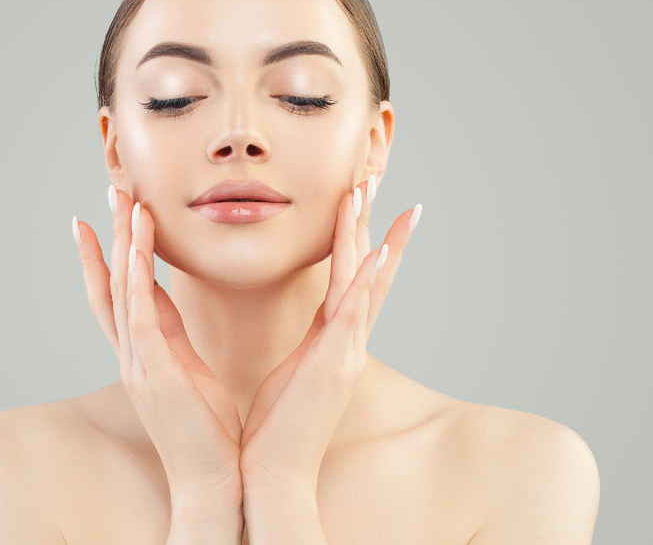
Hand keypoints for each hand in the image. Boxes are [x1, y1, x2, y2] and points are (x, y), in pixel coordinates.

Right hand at [74, 186, 242, 498]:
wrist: (212, 483)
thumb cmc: (209, 435)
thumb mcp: (191, 375)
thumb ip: (175, 340)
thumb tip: (169, 310)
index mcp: (144, 357)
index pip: (118, 296)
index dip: (107, 257)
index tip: (98, 220)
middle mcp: (132, 356)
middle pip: (112, 285)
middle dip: (111, 237)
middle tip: (112, 191)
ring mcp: (138, 364)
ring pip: (122, 289)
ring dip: (122, 241)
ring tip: (125, 200)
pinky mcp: (154, 372)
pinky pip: (139, 310)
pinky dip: (136, 270)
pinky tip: (139, 236)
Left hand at [238, 177, 419, 489]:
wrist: (275, 475)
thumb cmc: (280, 428)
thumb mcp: (295, 372)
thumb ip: (307, 343)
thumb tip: (310, 326)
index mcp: (332, 341)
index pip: (350, 278)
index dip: (358, 238)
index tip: (361, 199)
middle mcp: (347, 342)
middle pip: (365, 271)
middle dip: (370, 223)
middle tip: (373, 177)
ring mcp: (346, 353)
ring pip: (364, 284)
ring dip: (373, 238)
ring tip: (375, 196)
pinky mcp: (335, 368)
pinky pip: (354, 317)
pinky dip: (368, 285)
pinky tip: (378, 256)